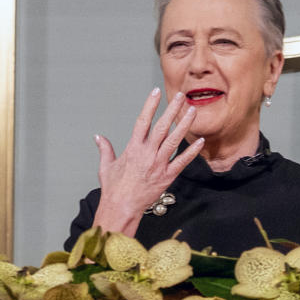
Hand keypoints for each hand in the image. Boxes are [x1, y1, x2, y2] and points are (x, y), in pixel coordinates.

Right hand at [92, 88, 204, 235]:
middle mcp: (147, 154)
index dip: (150, 105)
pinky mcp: (167, 177)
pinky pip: (182, 162)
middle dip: (172, 110)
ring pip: (174, 141)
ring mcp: (158, 165)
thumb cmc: (113, 189)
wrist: (121, 208)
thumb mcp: (106, 166)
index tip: (156, 92)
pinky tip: (200, 141)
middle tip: (180, 96)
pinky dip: (192, 152)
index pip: (143, 121)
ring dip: (184, 125)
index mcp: (133, 148)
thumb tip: (98, 138)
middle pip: (162, 127)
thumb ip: (105, 149)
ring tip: (192, 111)